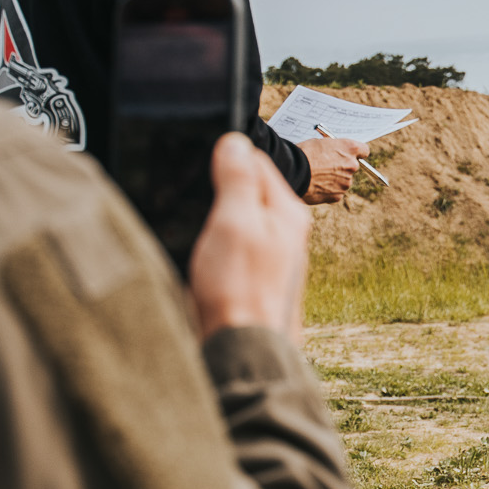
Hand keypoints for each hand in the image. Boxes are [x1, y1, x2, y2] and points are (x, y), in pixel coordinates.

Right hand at [191, 133, 311, 342]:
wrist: (242, 346)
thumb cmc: (238, 287)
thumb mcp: (234, 222)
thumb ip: (237, 179)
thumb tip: (236, 142)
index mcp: (288, 212)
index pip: (258, 163)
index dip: (225, 161)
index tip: (201, 173)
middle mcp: (286, 232)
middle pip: (249, 191)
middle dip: (220, 191)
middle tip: (200, 207)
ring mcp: (273, 255)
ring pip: (241, 218)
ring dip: (218, 220)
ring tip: (204, 236)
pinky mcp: (256, 276)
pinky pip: (236, 243)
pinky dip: (218, 243)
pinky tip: (207, 257)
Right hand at [298, 136, 368, 204]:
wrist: (293, 171)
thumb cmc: (303, 153)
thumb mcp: (320, 143)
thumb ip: (333, 150)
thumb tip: (333, 153)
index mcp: (350, 148)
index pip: (363, 150)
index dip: (356, 153)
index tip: (349, 154)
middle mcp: (352, 165)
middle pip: (352, 167)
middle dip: (341, 167)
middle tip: (326, 167)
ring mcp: (346, 182)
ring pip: (343, 181)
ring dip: (333, 180)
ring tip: (315, 177)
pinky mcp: (337, 196)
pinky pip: (335, 193)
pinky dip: (327, 191)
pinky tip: (314, 186)